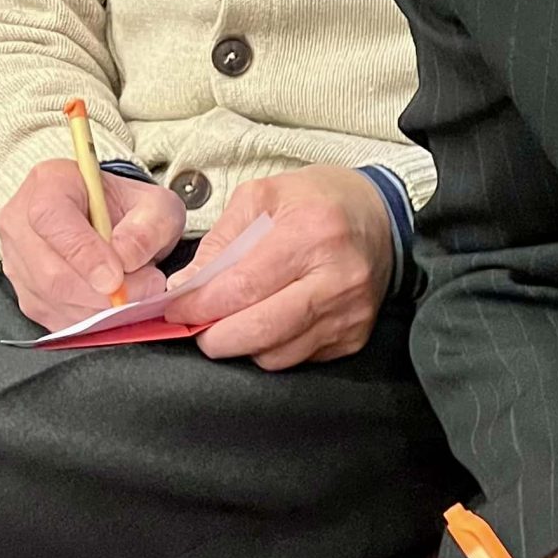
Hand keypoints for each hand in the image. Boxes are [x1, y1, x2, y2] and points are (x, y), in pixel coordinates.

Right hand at [0, 159, 183, 329]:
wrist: (112, 222)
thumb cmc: (129, 209)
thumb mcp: (155, 206)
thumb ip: (148, 228)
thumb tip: (125, 260)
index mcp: (50, 182)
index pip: (52, 219)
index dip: (84, 254)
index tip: (116, 278)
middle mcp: (21, 220)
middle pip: (50, 271)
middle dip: (102, 293)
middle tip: (145, 289)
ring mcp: (16, 260)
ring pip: (52, 300)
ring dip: (101, 309)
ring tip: (136, 293)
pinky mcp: (25, 293)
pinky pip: (54, 318)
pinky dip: (91, 321)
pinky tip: (114, 307)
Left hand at [163, 165, 394, 369]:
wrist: (381, 216)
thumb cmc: (320, 202)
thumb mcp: (263, 198)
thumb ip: (220, 243)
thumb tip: (186, 287)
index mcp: (312, 232)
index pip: (243, 286)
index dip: (200, 304)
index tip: (176, 308)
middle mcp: (337, 278)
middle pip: (260, 329)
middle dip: (215, 336)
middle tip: (197, 326)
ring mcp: (350, 312)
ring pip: (276, 355)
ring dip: (244, 344)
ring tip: (235, 320)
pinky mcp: (355, 336)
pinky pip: (298, 359)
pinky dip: (273, 347)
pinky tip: (270, 322)